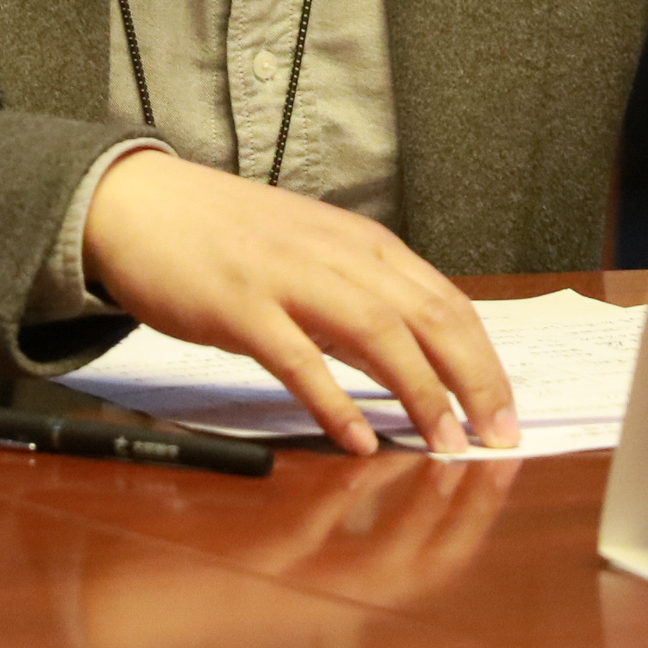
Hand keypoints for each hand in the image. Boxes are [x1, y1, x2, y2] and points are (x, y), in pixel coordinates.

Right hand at [82, 149, 516, 454]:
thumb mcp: (311, 252)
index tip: (506, 411)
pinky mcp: (239, 307)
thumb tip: (416, 356)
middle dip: (473, 381)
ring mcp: (287, 277)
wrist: (140, 202)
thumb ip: (361, 293)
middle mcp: (336, 255)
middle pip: (428, 318)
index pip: (447, 301)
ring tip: (447, 445)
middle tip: (499, 436)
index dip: (485, 360)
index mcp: (361, 243)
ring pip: (378, 334)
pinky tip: (359, 441)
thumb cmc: (227, 235)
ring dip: (421, 394)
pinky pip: (299, 360)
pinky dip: (336, 402)